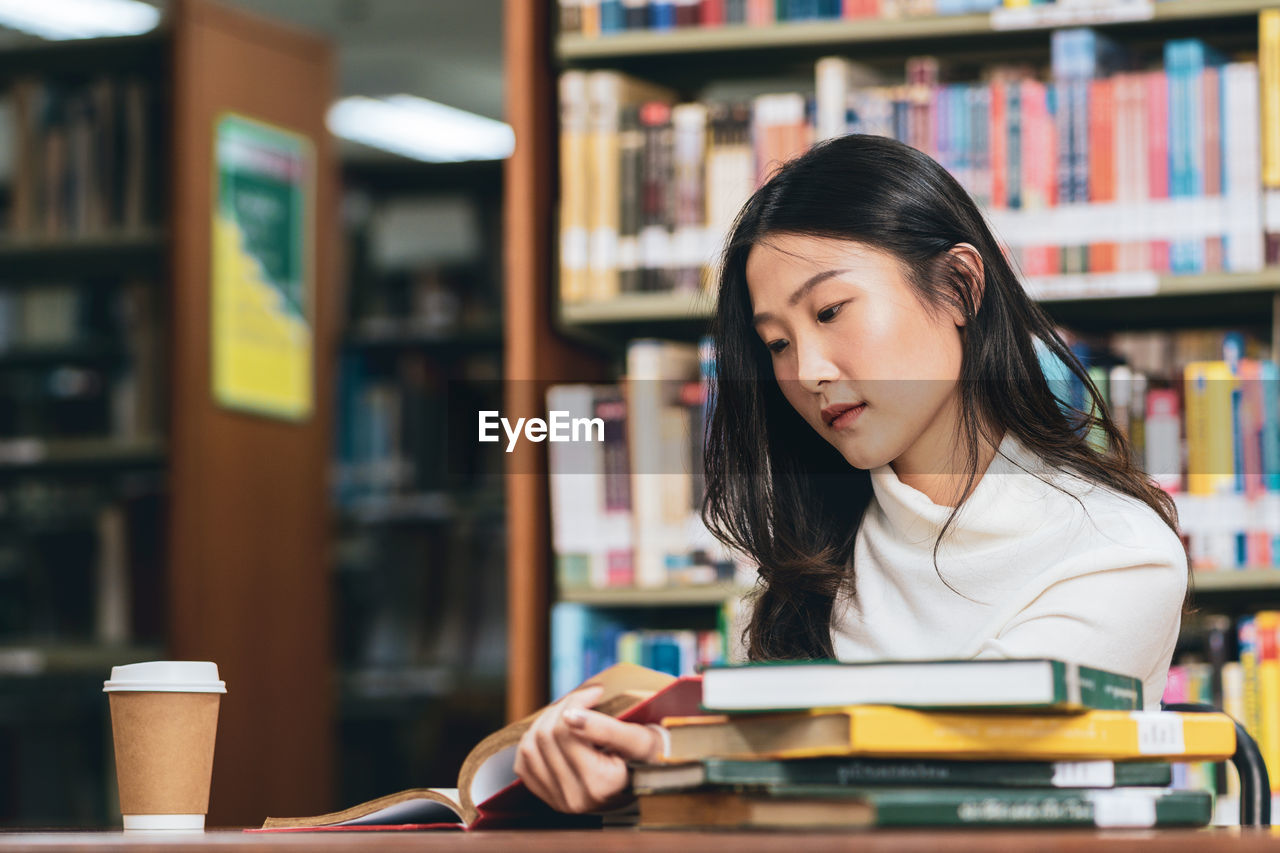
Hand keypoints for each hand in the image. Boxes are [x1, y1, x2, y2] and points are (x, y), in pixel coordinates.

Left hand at [513, 684, 664, 813]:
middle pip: (545, 736)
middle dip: (560, 708)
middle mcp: (576, 798)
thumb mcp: (638, 739)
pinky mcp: (549, 799)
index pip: (566, 729)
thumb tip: (569, 716)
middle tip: (583, 699)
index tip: (596, 691)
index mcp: (600, 784)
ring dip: (544, 722)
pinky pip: (523, 764)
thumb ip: (605, 728)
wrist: (650, 781)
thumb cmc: (648, 756)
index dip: (577, 701)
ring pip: (529, 748)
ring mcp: (559, 801)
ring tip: (568, 714)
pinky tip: (554, 734)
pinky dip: (533, 743)